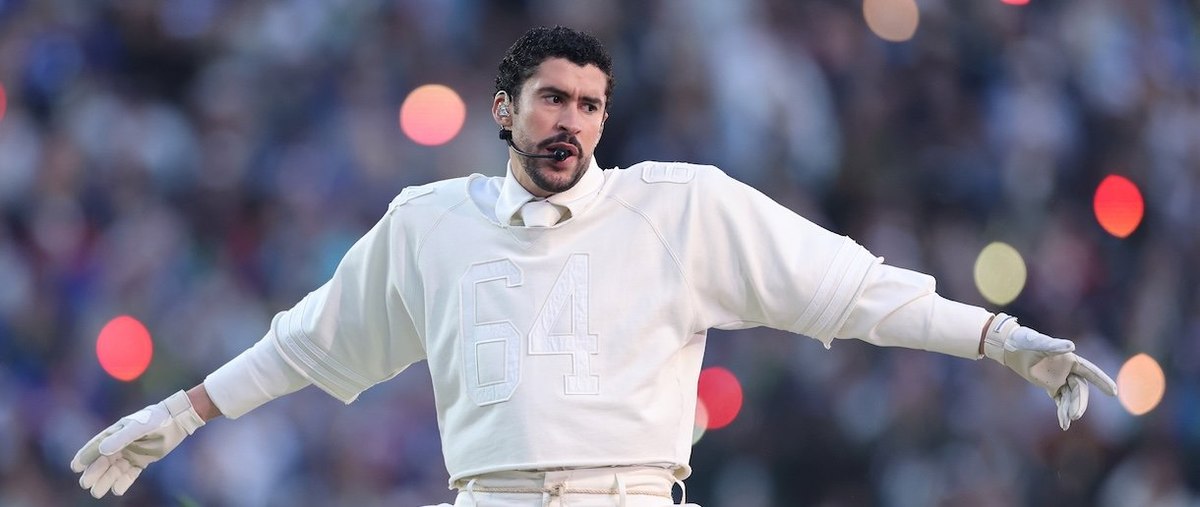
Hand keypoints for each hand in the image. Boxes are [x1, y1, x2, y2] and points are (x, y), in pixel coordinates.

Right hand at [70, 390, 204, 497]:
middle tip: (85, 484)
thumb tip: (102, 450)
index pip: (96, 446)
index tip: (75, 467)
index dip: (85, 456)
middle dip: (94, 473)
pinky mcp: (142, 461)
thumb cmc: (156, 419)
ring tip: (97, 492)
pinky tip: (117, 490)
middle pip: (103, 462)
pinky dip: (124, 482)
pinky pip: (130, 474)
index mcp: (115, 433)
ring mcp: (131, 453)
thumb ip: (121, 438)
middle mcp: (120, 444)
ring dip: (106, 480)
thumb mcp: (138, 427)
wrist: (176, 421)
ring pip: (115, 470)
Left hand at [982, 314, 1117, 429]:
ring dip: (1070, 409)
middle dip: (1079, 402)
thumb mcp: (1037, 342)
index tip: (1113, 392)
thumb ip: (1053, 345)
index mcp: (1070, 359)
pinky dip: (1062, 411)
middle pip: (1079, 389)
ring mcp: (1060, 379)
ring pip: (1071, 397)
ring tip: (1066, 421)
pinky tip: (1063, 423)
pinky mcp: (1051, 386)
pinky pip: (1060, 401)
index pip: (1090, 371)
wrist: (1010, 347)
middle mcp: (1068, 370)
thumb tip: (1071, 346)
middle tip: (1075, 415)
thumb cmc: (1024, 341)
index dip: (1101, 381)